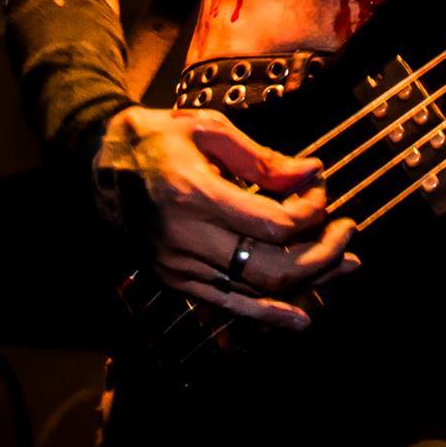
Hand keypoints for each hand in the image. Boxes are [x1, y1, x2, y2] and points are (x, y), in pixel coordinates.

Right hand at [96, 105, 356, 328]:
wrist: (98, 164)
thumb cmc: (157, 137)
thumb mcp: (208, 130)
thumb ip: (262, 158)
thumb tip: (312, 173)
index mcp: (196, 196)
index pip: (275, 225)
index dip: (311, 211)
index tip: (320, 186)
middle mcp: (186, 240)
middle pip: (273, 268)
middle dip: (322, 253)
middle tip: (348, 231)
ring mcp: (179, 266)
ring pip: (257, 292)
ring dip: (308, 282)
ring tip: (345, 266)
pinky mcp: (175, 279)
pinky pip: (229, 304)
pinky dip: (269, 313)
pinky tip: (301, 316)